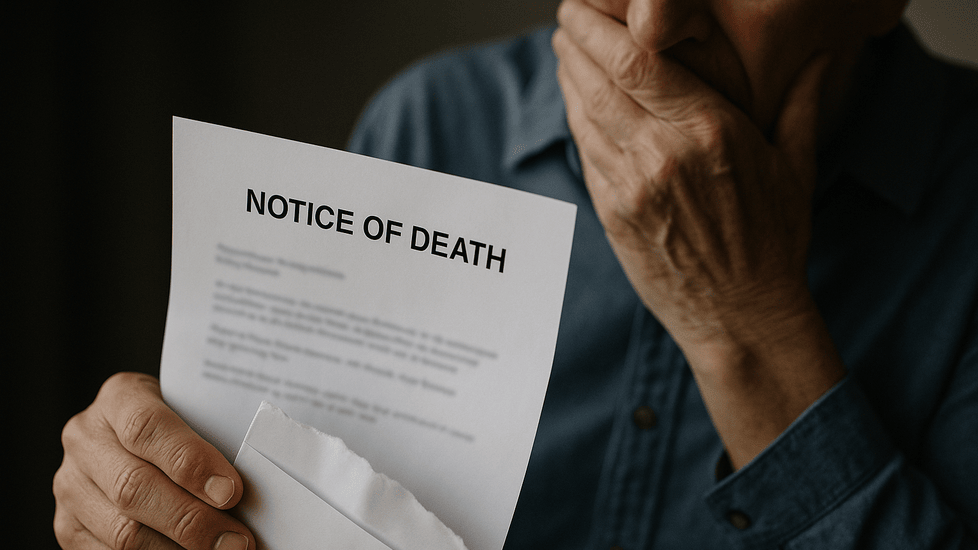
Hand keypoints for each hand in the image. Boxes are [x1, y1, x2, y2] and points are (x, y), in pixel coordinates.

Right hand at [54, 372, 254, 549]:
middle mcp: (85, 439)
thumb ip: (216, 438)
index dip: (191, 462)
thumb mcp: (196, 412)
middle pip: (134, 487)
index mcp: (119, 398)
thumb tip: (251, 486)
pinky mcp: (69, 526)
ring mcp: (71, 485)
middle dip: (192, 519)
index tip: (231, 491)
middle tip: (237, 540)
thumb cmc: (183, 422)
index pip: (148, 428)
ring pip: (122, 531)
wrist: (136, 437)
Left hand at [553, 0, 845, 466]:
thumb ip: (800, 105)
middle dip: (574, 41)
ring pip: (583, 114)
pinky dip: (575, 119)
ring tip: (565, 51)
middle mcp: (661, 154)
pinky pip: (585, 152)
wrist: (739, 317)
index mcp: (708, 132)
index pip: (637, 60)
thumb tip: (817, 58)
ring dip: (568, 76)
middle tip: (567, 17)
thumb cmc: (773, 243)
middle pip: (599, 79)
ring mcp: (630, 186)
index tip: (584, 7)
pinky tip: (575, 101)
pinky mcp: (611, 214)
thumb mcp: (794, 169)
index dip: (599, 28)